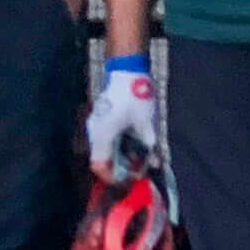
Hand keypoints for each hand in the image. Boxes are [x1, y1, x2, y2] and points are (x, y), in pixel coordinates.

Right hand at [87, 55, 159, 179]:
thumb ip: (147, 145)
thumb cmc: (134, 96)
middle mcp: (95, 132)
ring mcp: (97, 124)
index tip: (129, 179)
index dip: (112, 178)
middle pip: (103, 160)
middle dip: (121, 168)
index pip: (99, 166)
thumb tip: (153, 163)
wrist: (126, 70)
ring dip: (121, 156)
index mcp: (102, 135)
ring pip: (106, 150)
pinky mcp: (102, 118)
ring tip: (141, 157)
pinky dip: (120, 145)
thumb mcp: (146, 123)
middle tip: (139, 169)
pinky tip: (136, 144)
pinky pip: (108, 139)